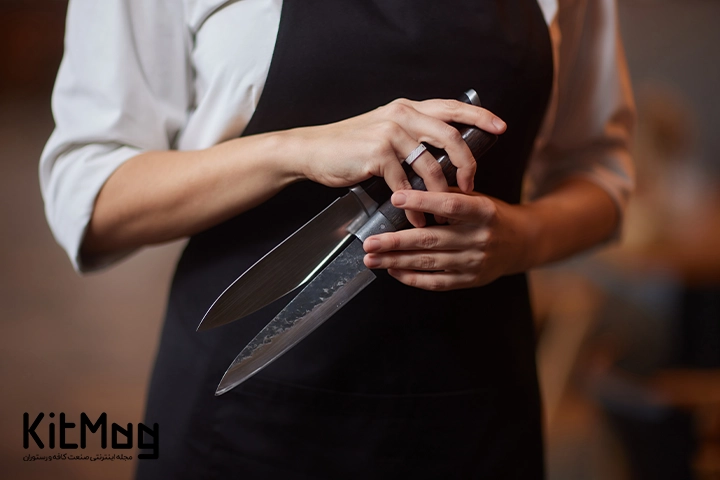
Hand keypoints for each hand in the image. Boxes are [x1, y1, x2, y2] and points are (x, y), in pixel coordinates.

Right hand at [289, 98, 505, 226]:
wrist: (312, 150)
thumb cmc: (349, 145)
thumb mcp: (384, 130)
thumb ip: (410, 134)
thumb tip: (440, 155)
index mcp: (408, 108)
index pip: (452, 107)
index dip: (480, 116)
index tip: (501, 127)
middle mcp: (402, 115)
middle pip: (450, 136)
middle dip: (467, 164)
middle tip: (471, 186)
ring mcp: (390, 133)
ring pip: (430, 165)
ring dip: (440, 194)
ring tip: (444, 213)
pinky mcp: (378, 154)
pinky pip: (406, 185)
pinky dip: (415, 207)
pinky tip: (417, 220)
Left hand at [362, 190, 535, 290]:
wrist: (522, 242)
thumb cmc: (492, 215)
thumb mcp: (478, 197)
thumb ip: (447, 194)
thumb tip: (410, 187)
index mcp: (483, 212)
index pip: (450, 205)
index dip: (422, 201)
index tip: (395, 197)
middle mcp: (479, 239)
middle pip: (431, 240)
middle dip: (395, 242)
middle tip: (369, 242)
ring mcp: (474, 262)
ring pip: (429, 263)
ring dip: (396, 261)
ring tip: (371, 258)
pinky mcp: (470, 280)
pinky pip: (436, 281)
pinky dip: (412, 277)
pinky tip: (392, 270)